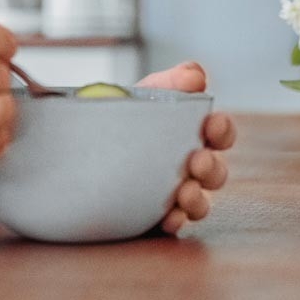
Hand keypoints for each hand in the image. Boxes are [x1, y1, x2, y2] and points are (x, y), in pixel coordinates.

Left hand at [136, 61, 235, 234]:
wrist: (78, 148)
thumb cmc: (120, 116)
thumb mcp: (143, 94)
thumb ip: (170, 81)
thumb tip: (196, 76)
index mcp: (190, 134)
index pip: (219, 133)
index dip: (222, 129)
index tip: (212, 124)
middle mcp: (188, 166)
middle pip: (215, 172)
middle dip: (212, 167)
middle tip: (197, 162)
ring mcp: (173, 194)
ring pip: (200, 202)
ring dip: (198, 198)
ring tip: (184, 193)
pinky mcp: (154, 217)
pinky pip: (172, 224)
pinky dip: (175, 221)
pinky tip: (168, 218)